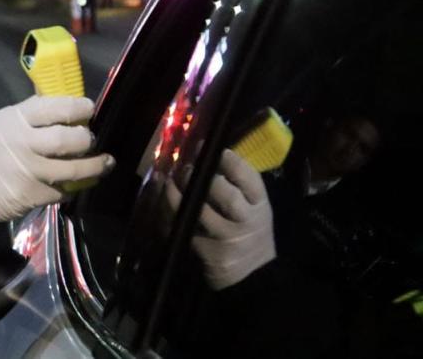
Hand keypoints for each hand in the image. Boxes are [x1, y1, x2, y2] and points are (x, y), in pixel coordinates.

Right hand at [0, 96, 114, 222]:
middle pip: (69, 140)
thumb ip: (32, 115)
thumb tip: (65, 107)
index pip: (56, 107)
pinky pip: (64, 191)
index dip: (79, 107)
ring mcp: (31, 172)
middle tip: (90, 139)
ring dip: (95, 166)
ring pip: (74, 170)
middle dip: (87, 139)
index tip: (89, 109)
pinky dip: (73, 187)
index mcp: (17, 119)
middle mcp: (25, 144)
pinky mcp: (34, 196)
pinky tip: (76, 182)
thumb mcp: (3, 120)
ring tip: (105, 163)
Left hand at [166, 148, 275, 289]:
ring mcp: (227, 238)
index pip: (249, 179)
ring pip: (198, 212)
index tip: (210, 149)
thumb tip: (209, 154)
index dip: (229, 162)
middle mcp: (246, 221)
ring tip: (169, 182)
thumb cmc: (250, 230)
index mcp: (260, 205)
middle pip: (225, 196)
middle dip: (201, 178)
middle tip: (185, 168)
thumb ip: (239, 185)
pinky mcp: (208, 252)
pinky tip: (164, 203)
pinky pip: (184, 228)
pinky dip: (170, 214)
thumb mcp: (255, 207)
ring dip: (177, 194)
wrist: (254, 275)